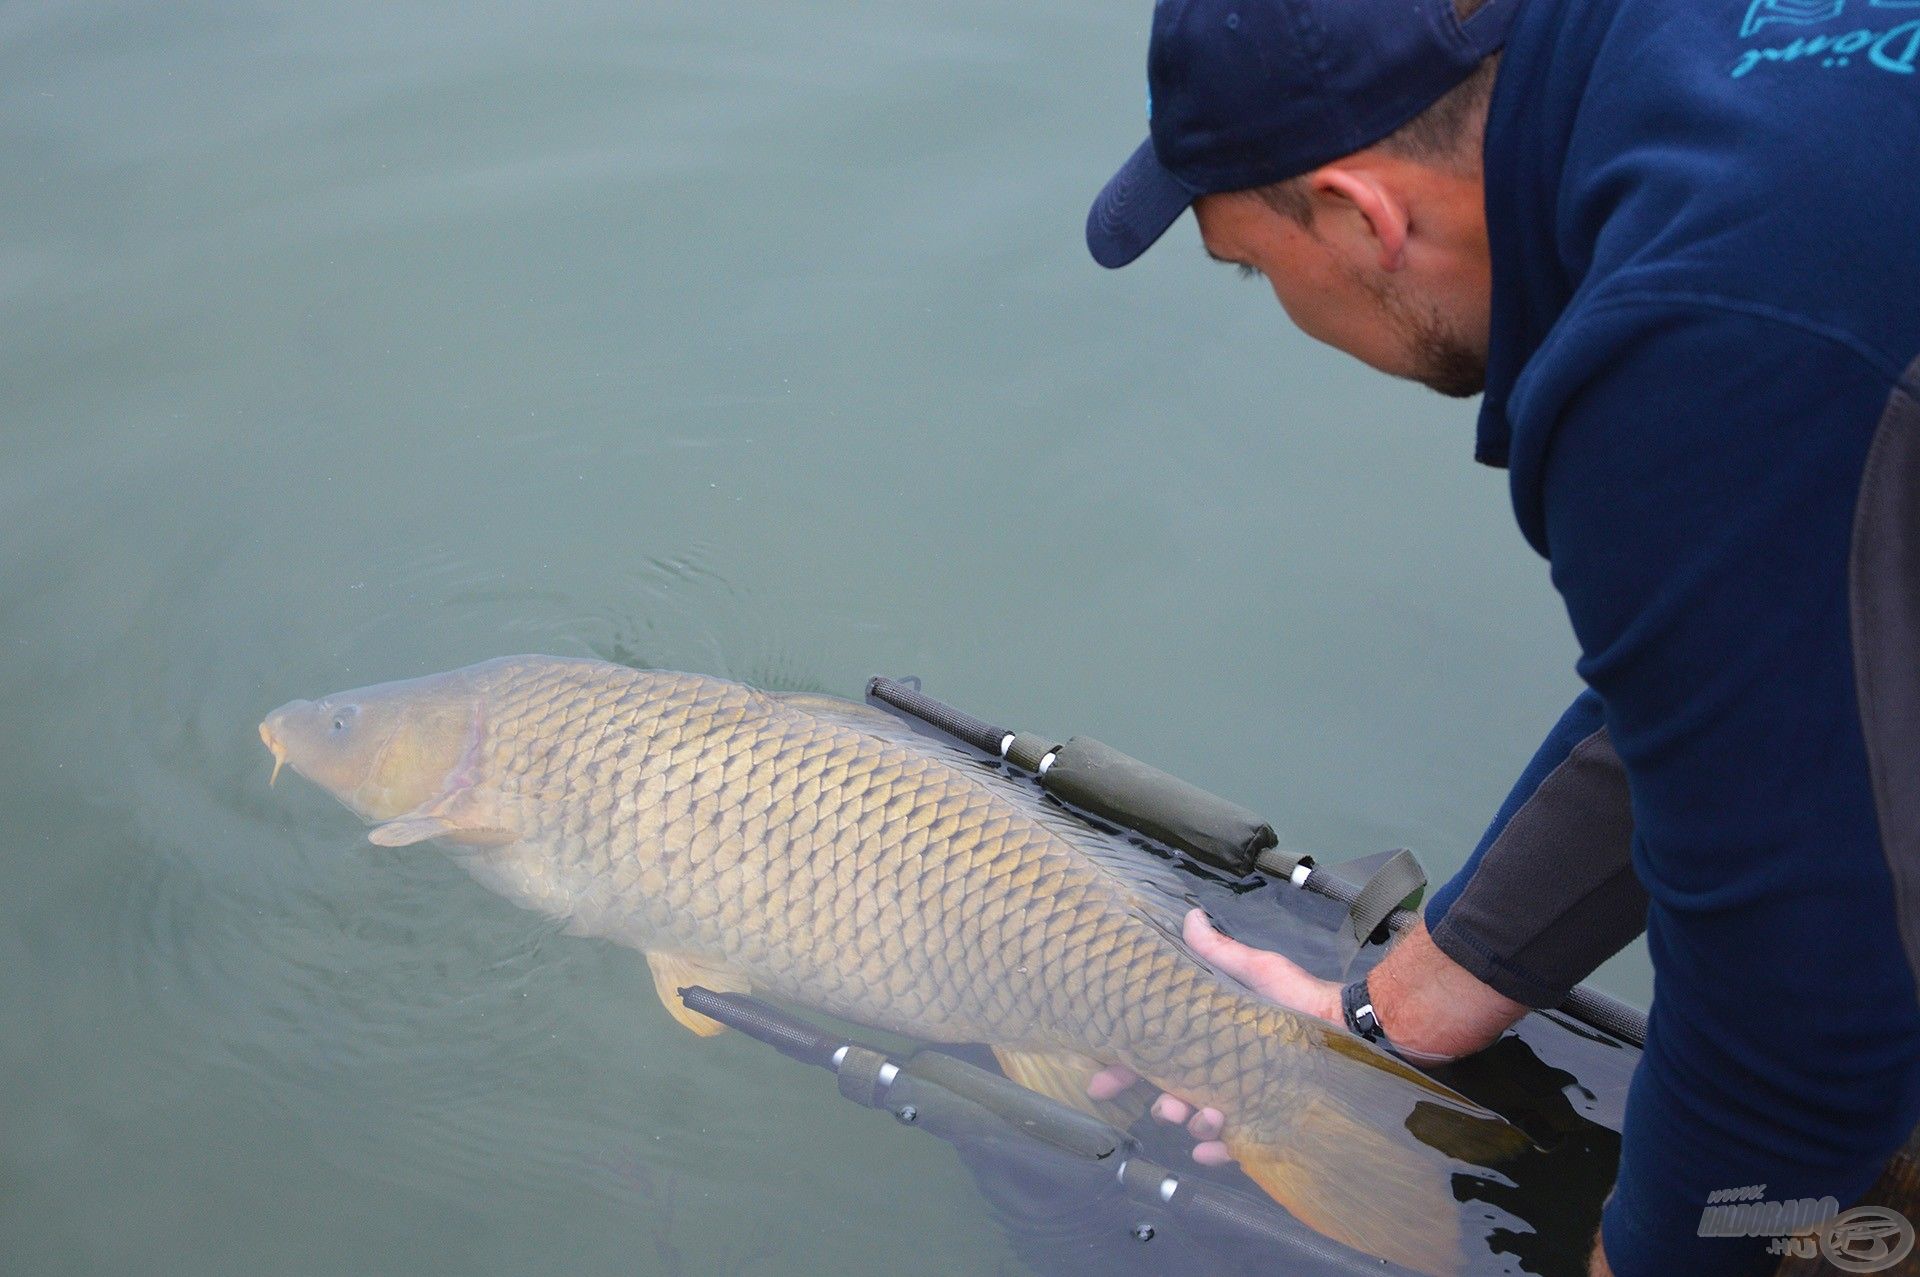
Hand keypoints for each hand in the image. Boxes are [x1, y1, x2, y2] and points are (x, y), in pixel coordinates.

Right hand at [1087, 908, 1342, 1162]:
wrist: (1351, 1030)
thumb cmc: (1301, 999)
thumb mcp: (1259, 971)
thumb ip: (1220, 953)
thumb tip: (1190, 916)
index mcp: (1207, 1033)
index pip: (1156, 1051)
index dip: (1124, 1065)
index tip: (1101, 1079)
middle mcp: (1217, 1067)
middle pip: (1172, 1091)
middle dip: (1163, 1101)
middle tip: (1168, 1105)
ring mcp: (1239, 1097)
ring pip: (1198, 1120)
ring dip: (1193, 1121)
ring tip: (1208, 1116)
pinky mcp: (1264, 1121)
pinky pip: (1232, 1145)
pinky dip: (1216, 1149)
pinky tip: (1211, 1148)